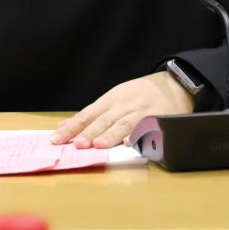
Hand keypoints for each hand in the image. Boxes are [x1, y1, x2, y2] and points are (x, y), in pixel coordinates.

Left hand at [49, 72, 193, 148]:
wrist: (172, 84)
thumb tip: (64, 126)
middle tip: (77, 144)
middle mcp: (123, 104)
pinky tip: (132, 144)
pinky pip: (148, 127)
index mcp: (110, 100)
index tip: (56, 139)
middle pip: (104, 120)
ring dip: (111, 135)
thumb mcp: (113, 99)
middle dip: (89, 132)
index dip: (72, 127)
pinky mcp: (158, 117)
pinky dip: (139, 135)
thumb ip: (91, 115)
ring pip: (124, 123)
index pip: (87, 115)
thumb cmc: (138, 95)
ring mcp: (141, 110)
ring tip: (99, 145)